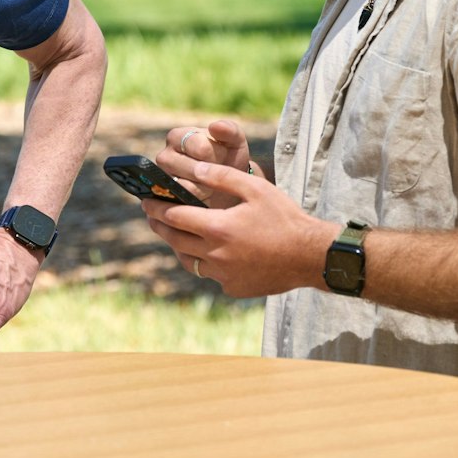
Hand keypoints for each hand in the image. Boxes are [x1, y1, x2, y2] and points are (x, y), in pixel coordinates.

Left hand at [141, 163, 335, 297]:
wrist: (311, 257)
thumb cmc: (285, 218)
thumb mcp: (256, 188)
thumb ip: (223, 177)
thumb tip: (196, 169)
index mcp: (218, 228)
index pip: (173, 217)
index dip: (156, 207)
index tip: (146, 200)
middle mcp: (216, 255)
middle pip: (175, 239)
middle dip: (159, 225)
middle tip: (151, 215)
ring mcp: (224, 276)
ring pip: (189, 261)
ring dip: (179, 246)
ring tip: (175, 233)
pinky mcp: (234, 288)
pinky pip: (211, 275)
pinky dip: (206, 263)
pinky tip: (210, 251)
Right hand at [155, 118, 253, 208]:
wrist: (224, 188)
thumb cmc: (228, 160)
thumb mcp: (234, 143)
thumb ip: (229, 130)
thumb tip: (214, 126)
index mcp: (177, 136)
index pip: (201, 148)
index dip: (218, 157)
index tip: (225, 159)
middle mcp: (163, 157)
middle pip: (193, 170)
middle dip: (213, 176)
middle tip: (220, 177)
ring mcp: (160, 180)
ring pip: (186, 189)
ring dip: (207, 192)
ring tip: (213, 189)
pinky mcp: (162, 201)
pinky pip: (181, 205)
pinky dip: (197, 205)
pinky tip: (204, 201)